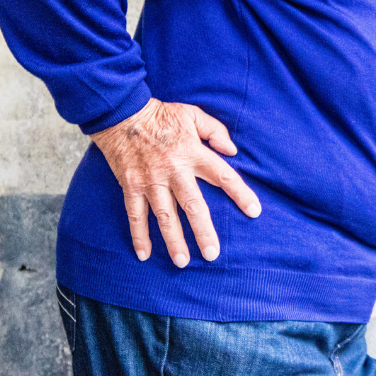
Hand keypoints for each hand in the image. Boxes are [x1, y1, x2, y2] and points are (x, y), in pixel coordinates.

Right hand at [90, 98, 261, 267]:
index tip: (254, 212)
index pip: (222, 176)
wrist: (121, 113)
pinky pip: (135, 215)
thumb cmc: (161, 115)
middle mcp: (173, 170)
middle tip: (212, 254)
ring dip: (173, 240)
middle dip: (203, 231)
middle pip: (193, 205)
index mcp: (192, 152)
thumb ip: (215, 131)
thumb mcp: (192, 114)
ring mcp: (150, 180)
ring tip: (182, 262)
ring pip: (165, 216)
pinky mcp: (131, 186)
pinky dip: (139, 235)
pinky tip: (144, 255)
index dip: (240, 193)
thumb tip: (233, 151)